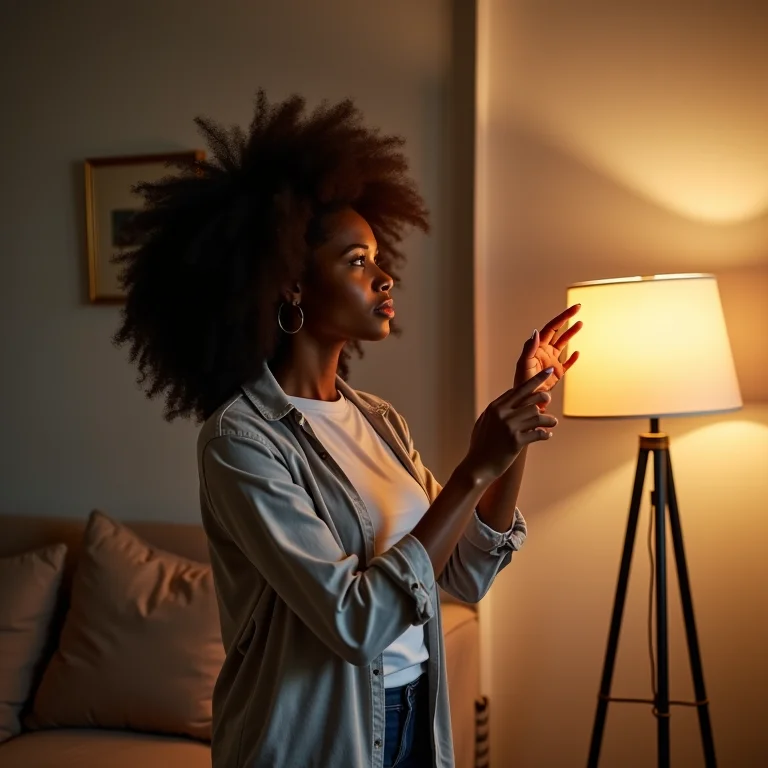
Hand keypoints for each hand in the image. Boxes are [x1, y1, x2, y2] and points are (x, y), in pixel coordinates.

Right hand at [465, 368, 558, 482]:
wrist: (477, 466)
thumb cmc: (481, 445)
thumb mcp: (484, 422)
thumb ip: (497, 410)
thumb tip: (511, 400)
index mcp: (495, 407)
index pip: (518, 389)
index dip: (535, 380)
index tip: (547, 372)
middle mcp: (502, 414)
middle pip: (530, 399)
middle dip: (543, 396)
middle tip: (548, 400)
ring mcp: (509, 427)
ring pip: (537, 415)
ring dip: (548, 419)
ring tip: (552, 422)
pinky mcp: (516, 441)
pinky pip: (538, 433)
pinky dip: (545, 433)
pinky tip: (548, 435)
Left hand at [514, 304, 582, 392]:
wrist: (527, 399)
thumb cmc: (522, 381)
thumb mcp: (524, 363)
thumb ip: (530, 347)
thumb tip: (536, 331)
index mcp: (538, 347)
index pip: (552, 327)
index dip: (563, 317)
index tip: (574, 309)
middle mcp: (545, 351)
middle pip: (558, 331)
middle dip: (567, 319)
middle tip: (578, 308)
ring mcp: (552, 361)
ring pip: (564, 344)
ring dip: (571, 334)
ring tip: (580, 323)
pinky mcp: (558, 373)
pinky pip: (567, 363)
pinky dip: (572, 358)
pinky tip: (577, 353)